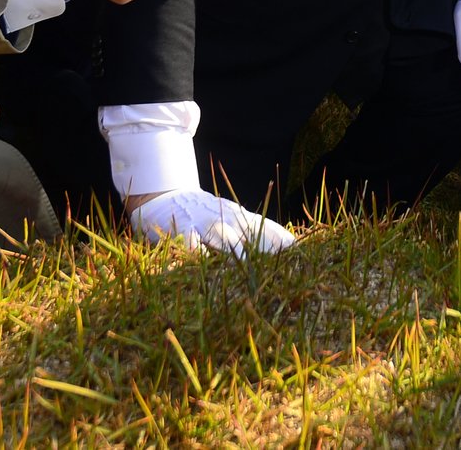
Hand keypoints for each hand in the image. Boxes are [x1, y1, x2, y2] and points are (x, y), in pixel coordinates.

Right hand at [130, 188, 293, 254]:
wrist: (165, 196)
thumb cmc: (204, 215)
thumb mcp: (228, 218)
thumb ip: (249, 231)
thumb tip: (282, 246)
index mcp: (237, 215)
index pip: (262, 225)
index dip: (277, 235)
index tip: (295, 247)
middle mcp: (224, 217)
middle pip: (248, 230)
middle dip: (264, 243)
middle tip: (279, 258)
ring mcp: (203, 221)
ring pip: (221, 234)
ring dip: (234, 248)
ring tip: (246, 264)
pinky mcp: (181, 227)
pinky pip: (188, 239)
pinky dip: (194, 250)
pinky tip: (202, 262)